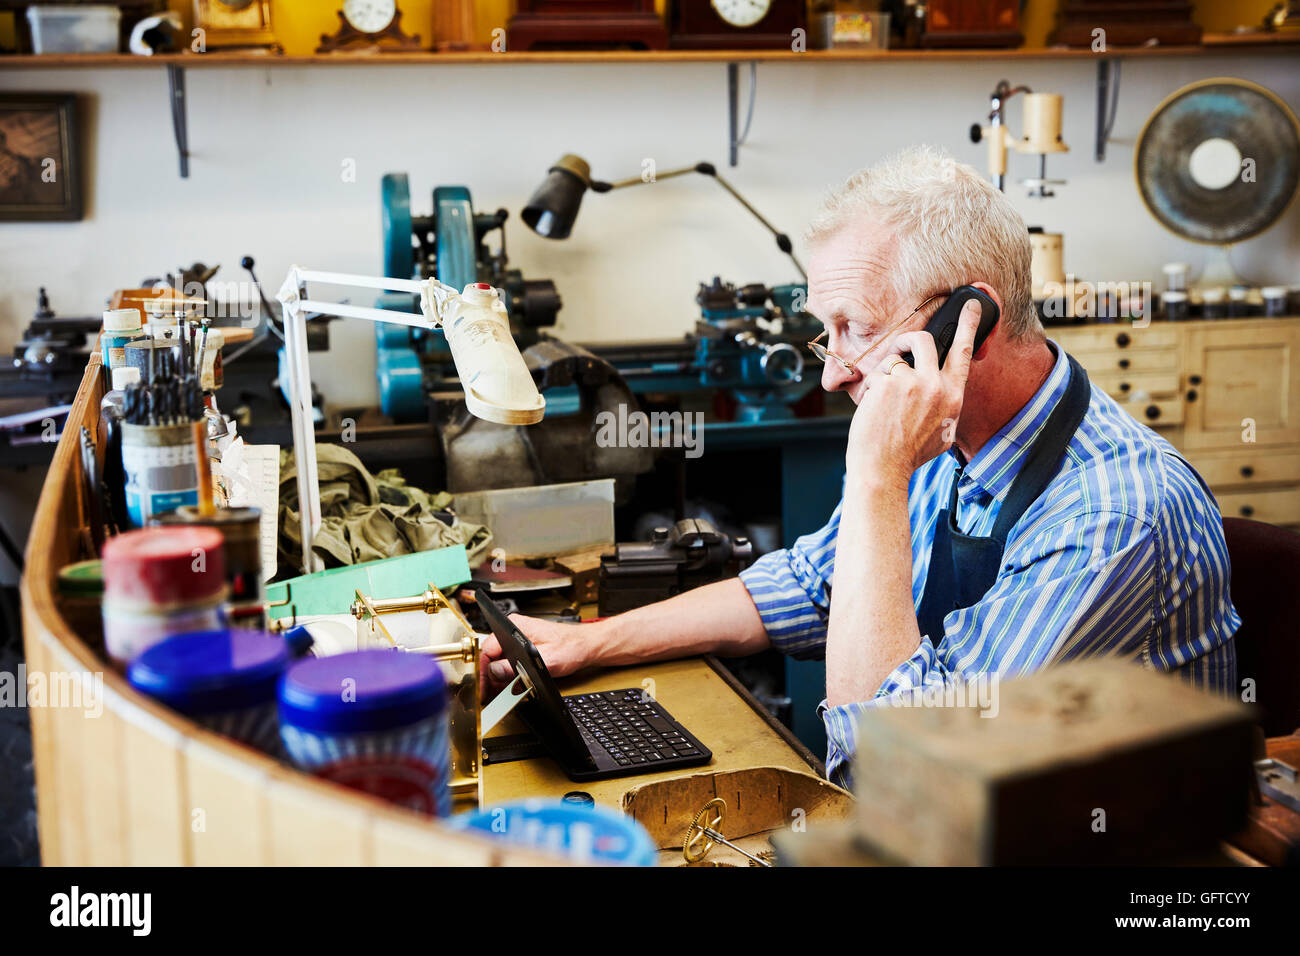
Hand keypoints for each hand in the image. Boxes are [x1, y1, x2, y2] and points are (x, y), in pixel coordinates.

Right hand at [479, 613, 593, 699]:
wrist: (587, 646)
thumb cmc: (572, 647)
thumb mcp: (545, 660)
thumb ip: (518, 667)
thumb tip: (495, 672)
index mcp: (516, 626)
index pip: (488, 649)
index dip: (485, 671)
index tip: (485, 687)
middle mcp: (515, 629)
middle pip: (492, 655)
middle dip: (492, 676)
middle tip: (492, 694)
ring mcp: (519, 636)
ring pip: (500, 658)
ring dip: (500, 677)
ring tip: (502, 692)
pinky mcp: (524, 645)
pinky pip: (510, 659)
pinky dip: (510, 673)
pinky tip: (514, 684)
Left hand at [845, 299, 980, 486]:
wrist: (884, 469)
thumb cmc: (910, 454)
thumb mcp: (944, 432)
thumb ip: (945, 406)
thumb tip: (942, 389)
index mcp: (953, 396)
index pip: (963, 352)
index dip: (969, 325)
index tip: (973, 305)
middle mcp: (935, 386)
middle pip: (923, 340)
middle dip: (908, 341)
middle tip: (900, 352)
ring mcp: (910, 383)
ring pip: (894, 359)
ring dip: (884, 375)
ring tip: (882, 401)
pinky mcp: (886, 384)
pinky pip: (875, 375)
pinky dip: (869, 391)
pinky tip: (872, 412)